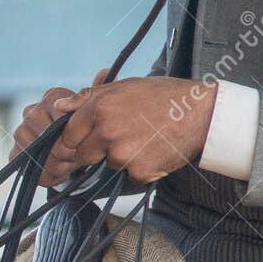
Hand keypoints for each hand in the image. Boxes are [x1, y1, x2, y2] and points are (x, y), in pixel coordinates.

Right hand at [11, 70, 107, 186]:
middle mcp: (31, 112)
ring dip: (59, 164)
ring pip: (42, 153)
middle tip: (78, 157)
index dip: (76, 133)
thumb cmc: (80, 130)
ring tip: (69, 164)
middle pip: (51, 136)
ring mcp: (20, 132)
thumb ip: (96, 95)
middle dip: (67, 151)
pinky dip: (47, 174)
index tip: (85, 140)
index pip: (63, 116)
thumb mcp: (93, 111)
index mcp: (51, 97)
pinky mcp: (14, 154)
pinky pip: (32, 167)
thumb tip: (104, 72)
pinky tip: (58, 171)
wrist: (64, 153)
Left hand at [50, 76, 215, 184]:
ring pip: (105, 164)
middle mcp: (107, 131)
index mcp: (100, 107)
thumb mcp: (125, 86)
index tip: (85, 140)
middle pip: (82, 155)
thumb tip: (59, 106)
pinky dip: (137, 167)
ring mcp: (121, 153)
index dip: (75, 140)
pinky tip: (153, 150)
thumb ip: (88, 97)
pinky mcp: (137, 170)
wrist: (203, 113)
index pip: (68, 136)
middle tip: (122, 136)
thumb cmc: (164, 97)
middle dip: (95, 150)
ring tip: (143, 138)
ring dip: (118, 157)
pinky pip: (127, 174)